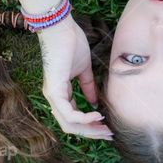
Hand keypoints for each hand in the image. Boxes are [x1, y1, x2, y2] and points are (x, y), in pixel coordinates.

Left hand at [37, 16, 112, 139]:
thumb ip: (87, 86)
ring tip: (105, 127)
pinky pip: (69, 114)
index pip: (73, 118)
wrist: (61, 29)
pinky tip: (98, 115)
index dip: (90, 125)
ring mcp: (52, 96)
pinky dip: (85, 118)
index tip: (107, 126)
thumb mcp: (83, 70)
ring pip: (69, 125)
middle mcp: (54, 98)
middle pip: (71, 127)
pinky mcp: (54, 91)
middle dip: (92, 133)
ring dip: (89, 129)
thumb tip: (95, 103)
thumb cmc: (70, 44)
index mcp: (60, 93)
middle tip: (109, 134)